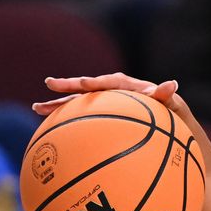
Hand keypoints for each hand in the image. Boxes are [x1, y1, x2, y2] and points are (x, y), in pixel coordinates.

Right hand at [33, 74, 182, 115]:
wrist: (165, 117)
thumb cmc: (170, 111)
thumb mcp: (171, 103)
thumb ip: (166, 95)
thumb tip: (172, 84)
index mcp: (127, 85)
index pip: (109, 81)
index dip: (96, 82)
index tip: (84, 83)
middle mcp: (112, 90)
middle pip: (87, 87)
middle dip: (68, 86)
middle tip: (50, 84)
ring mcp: (104, 101)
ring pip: (78, 101)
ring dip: (59, 104)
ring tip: (38, 107)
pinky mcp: (100, 113)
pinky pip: (80, 116)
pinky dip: (66, 120)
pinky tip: (48, 129)